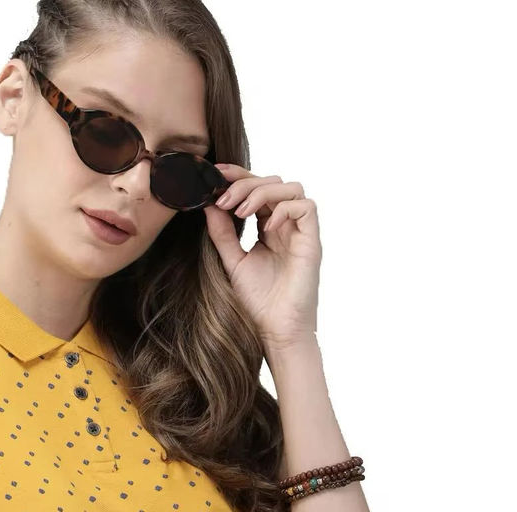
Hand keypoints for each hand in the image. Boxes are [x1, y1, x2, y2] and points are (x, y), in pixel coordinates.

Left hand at [202, 162, 321, 349]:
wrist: (274, 328)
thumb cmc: (257, 300)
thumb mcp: (232, 261)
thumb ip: (222, 234)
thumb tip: (208, 204)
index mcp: (268, 227)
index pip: (257, 190)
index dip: (239, 177)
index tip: (215, 174)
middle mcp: (286, 225)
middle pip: (273, 182)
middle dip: (245, 184)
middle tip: (222, 199)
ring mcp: (300, 232)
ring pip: (291, 188)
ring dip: (262, 193)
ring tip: (240, 212)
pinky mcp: (311, 241)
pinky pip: (306, 207)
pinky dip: (284, 209)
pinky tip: (265, 228)